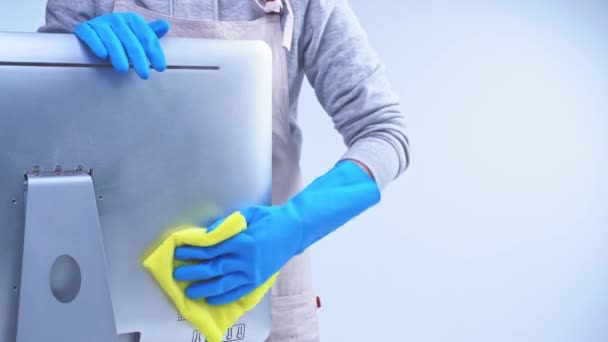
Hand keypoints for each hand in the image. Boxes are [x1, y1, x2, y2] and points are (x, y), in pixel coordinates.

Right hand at [74, 12, 169, 78]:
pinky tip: (103, 56)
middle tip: (145, 75)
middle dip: (139, 59)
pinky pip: (91, 35)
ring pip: (112, 40)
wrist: (93, 31)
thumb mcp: (137, 34)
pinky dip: (97, 45)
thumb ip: (151, 34)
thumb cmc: (121, 36)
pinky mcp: (85, 28)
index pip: (147, 36)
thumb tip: (165, 25)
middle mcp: (117, 19)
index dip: (155, 52)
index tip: (160, 68)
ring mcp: (100, 23)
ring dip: (118, 55)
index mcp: (133, 20)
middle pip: (131, 41)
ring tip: (124, 70)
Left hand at [173, 160, 380, 304]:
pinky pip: (238, 292)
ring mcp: (253, 272)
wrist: (294, 230)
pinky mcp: (258, 280)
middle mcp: (246, 260)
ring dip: (204, 288)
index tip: (180, 252)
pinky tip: (211, 299)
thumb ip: (227, 224)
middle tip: (177, 274)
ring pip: (224, 284)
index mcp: (243, 241)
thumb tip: (207, 234)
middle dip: (193, 271)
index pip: (212, 249)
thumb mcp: (248, 214)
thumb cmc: (270, 218)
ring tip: (190, 291)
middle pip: (214, 268)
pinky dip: (223, 297)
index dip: (194, 252)